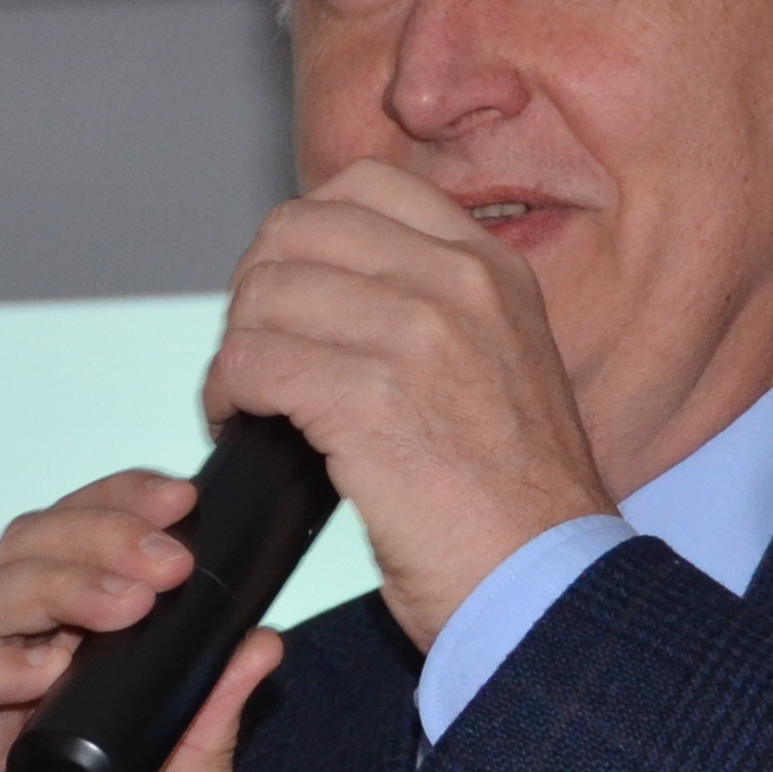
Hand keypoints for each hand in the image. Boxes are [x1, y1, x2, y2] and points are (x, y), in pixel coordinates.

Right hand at [0, 472, 283, 771]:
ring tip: (126, 596)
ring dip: (49, 584)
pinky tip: (34, 667)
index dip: (115, 513)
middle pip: (17, 562)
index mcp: (61, 686)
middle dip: (95, 535)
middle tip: (167, 549)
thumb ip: (211, 735)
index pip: (71, 560)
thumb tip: (261, 642)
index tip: (185, 502)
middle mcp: (0, 693)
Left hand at [202, 162, 611, 647]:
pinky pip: (251, 360)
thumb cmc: (517, 504)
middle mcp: (457, 284)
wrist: (546, 584)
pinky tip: (240, 425)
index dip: (302, 238)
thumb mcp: (502, 365)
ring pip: (264, 293)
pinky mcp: (366, 398)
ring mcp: (414, 335)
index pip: (362, 187)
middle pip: (297, 231)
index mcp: (491, 268)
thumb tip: (330, 292)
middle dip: (256, 290)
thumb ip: (435, 311)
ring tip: (246, 398)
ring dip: (236, 348)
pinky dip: (227, 393)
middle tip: (257, 354)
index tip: (293, 298)